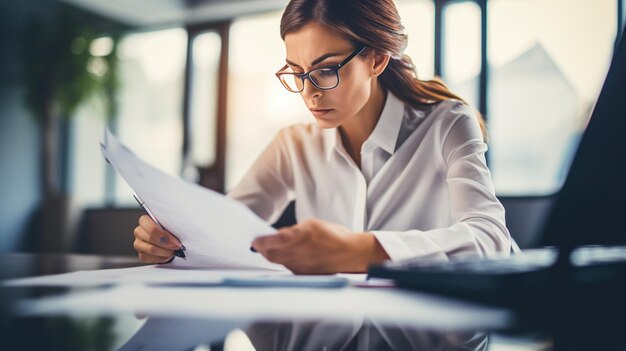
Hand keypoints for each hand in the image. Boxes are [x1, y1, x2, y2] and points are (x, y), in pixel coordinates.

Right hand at [133, 215, 182, 263]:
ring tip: (174, 251)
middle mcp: (139, 231)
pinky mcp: (141, 255)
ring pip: (151, 249)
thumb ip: (171, 227)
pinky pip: (149, 258)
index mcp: (144, 221)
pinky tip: (167, 255)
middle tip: (177, 247)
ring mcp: (138, 243)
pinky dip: (161, 258)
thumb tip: (179, 232)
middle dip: (166, 244)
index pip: (152, 228)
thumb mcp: (170, 226)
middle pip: (150, 238)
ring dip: (165, 252)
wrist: (167, 241)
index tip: (176, 241)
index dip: (165, 236)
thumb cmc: (168, 231)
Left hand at [250, 219, 388, 273]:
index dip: (261, 241)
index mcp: (302, 236)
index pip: (274, 240)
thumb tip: (277, 237)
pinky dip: (284, 261)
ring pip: (279, 262)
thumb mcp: (313, 225)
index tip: (254, 240)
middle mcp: (300, 253)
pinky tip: (286, 256)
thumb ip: (293, 231)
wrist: (352, 253)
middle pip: (271, 255)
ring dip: (272, 255)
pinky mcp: (306, 274)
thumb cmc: (334, 236)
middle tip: (258, 245)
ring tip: (270, 249)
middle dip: (262, 250)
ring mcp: (302, 265)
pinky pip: (289, 267)